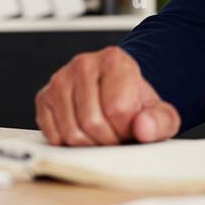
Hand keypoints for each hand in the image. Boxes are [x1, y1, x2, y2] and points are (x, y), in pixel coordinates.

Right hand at [35, 46, 180, 145]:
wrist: (117, 93)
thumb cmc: (135, 103)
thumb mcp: (159, 112)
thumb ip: (160, 120)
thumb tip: (143, 128)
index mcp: (114, 60)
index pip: (118, 110)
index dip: (127, 129)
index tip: (130, 126)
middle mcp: (84, 64)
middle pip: (92, 122)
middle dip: (108, 140)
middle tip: (116, 135)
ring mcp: (60, 79)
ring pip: (71, 132)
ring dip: (89, 144)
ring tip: (102, 133)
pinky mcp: (44, 97)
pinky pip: (53, 135)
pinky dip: (69, 143)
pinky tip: (83, 132)